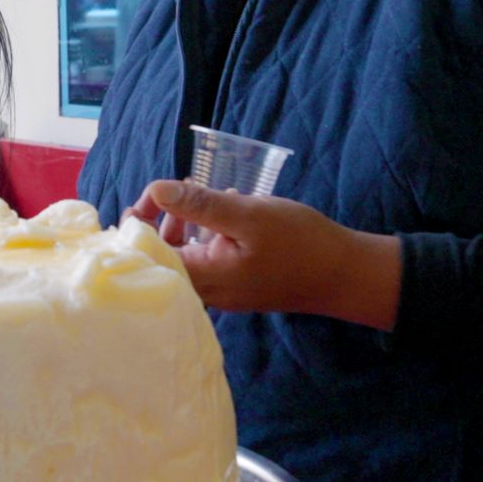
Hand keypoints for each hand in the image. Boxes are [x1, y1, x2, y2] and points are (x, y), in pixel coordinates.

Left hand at [124, 181, 402, 328]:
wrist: (344, 274)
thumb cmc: (299, 243)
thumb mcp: (249, 215)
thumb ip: (200, 205)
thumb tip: (155, 190)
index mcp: (203, 277)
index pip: (150, 259)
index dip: (138, 230)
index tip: (143, 201)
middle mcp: (207, 291)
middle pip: (163, 260)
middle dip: (158, 223)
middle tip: (167, 190)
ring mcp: (223, 289)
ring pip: (186, 257)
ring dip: (182, 224)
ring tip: (193, 190)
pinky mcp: (237, 282)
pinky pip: (207, 259)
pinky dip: (204, 233)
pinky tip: (219, 208)